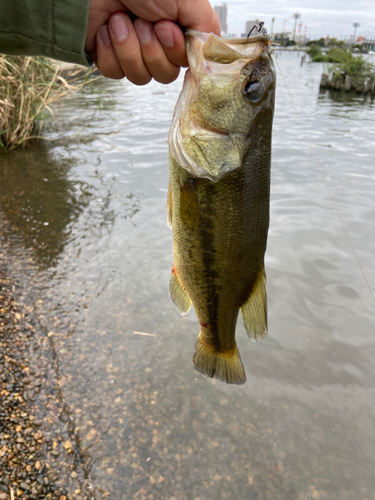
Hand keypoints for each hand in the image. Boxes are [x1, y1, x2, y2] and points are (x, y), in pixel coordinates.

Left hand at [85, 0, 220, 83]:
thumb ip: (206, 25)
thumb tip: (211, 51)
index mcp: (177, 28)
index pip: (186, 64)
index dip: (174, 52)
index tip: (166, 28)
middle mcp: (157, 42)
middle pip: (164, 75)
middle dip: (151, 50)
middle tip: (142, 22)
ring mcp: (132, 51)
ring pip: (140, 77)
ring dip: (129, 48)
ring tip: (120, 21)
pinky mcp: (109, 57)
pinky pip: (115, 73)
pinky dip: (110, 51)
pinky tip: (106, 31)